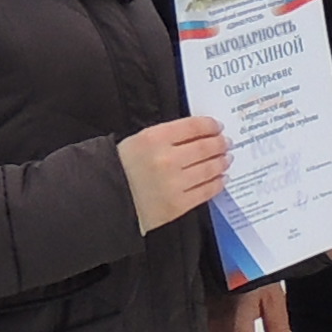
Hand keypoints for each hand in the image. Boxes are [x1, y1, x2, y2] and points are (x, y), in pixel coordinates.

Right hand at [122, 116, 230, 233]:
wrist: (105, 201)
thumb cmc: (121, 168)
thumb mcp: (138, 141)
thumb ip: (167, 136)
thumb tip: (198, 133)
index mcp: (154, 138)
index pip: (193, 127)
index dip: (210, 125)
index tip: (217, 127)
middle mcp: (166, 160)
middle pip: (206, 147)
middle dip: (220, 144)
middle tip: (226, 143)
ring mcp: (174, 184)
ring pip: (209, 169)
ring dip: (222, 162)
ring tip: (226, 159)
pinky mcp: (178, 205)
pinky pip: (206, 192)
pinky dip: (217, 183)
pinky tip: (221, 179)